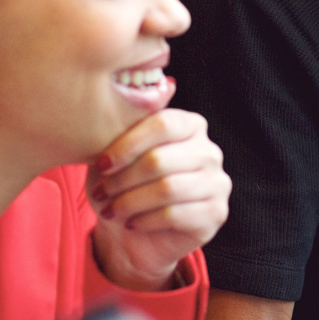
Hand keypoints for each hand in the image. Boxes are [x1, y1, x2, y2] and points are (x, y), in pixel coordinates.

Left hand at [89, 109, 230, 291]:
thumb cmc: (125, 186)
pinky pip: (175, 214)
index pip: (162, 124)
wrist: (135, 234)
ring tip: (110, 210)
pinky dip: (144, 220)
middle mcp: (210, 152)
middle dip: (122, 179)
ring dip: (130, 202)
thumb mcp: (119, 153)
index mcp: (191, 126)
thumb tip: (165, 84)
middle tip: (100, 193)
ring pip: (167, 189)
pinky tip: (131, 223)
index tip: (102, 164)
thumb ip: (131, 122)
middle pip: (160, 160)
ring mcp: (218, 183)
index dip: (128, 145)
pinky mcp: (216, 213)